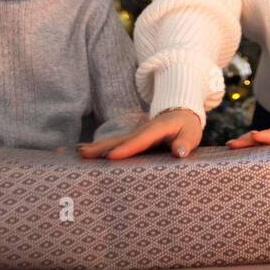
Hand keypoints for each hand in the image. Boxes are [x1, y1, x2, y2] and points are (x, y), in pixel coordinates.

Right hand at [77, 108, 202, 160]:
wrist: (180, 112)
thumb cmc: (187, 126)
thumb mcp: (191, 133)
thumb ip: (185, 142)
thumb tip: (179, 152)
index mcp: (156, 129)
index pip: (140, 140)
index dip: (127, 148)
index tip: (112, 157)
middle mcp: (141, 130)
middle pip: (119, 139)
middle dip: (101, 147)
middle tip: (83, 153)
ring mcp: (134, 134)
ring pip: (113, 141)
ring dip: (96, 147)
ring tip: (78, 152)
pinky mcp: (131, 140)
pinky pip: (114, 144)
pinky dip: (99, 149)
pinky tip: (85, 153)